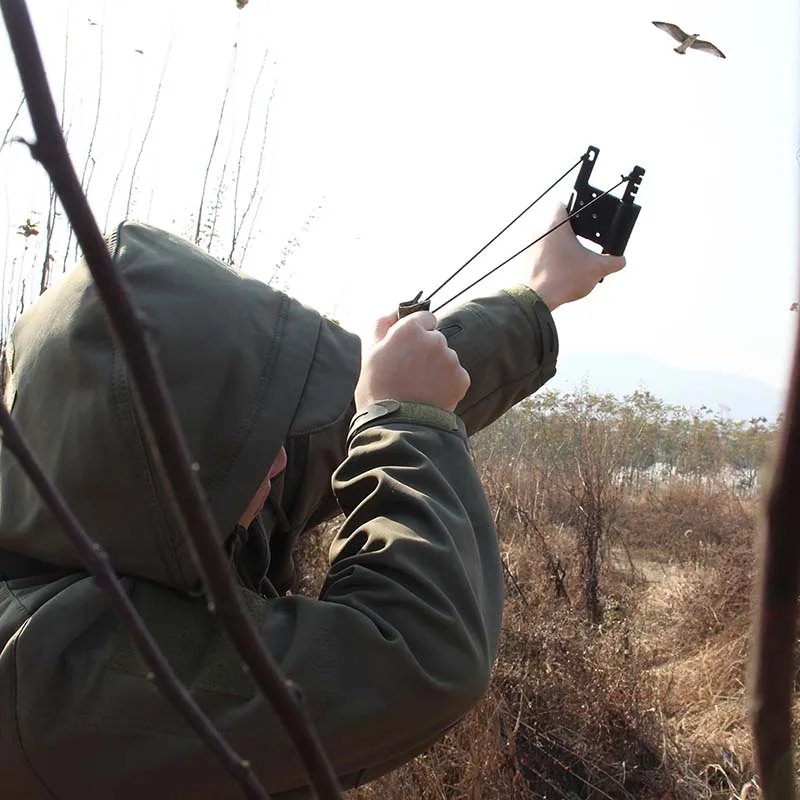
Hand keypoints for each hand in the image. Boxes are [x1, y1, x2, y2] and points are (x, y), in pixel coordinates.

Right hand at [355, 310, 469, 412]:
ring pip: (446, 357)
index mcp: (411, 329)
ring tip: (419, 387)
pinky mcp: (461, 379)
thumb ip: (381, 324)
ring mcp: (451, 359)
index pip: (425, 318)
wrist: (397, 425)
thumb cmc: (377, 388)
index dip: (416, 332)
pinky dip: (446, 383)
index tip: (407, 347)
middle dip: (426, 350)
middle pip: (435, 339)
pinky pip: (455, 376)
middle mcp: (435, 340)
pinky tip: (430, 395)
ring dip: (436, 367)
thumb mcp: (369, 351)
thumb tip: (395, 312)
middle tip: (409, 372)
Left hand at [525, 202, 625, 310]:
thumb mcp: (596, 269)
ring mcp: (528, 245)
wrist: (535, 299)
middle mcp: (537, 230)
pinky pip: (538, 251)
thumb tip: (620, 261)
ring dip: (558, 243)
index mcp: (554, 223)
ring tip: (570, 256)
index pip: (562, 203)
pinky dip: (548, 256)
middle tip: (580, 238)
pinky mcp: (524, 259)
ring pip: (546, 237)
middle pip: (554, 221)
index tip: (583, 216)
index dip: (575, 207)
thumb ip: (613, 262)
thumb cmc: (562, 279)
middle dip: (569, 229)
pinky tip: (558, 268)